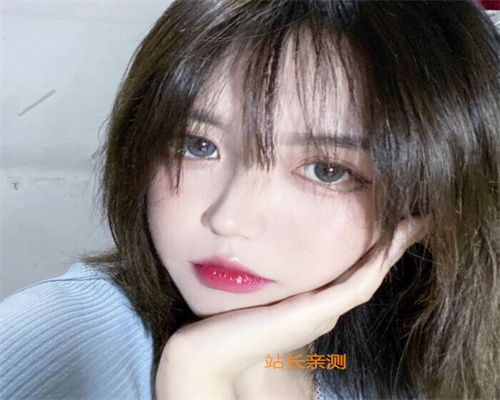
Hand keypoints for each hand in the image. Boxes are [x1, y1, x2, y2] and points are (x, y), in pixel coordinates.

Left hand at [156, 216, 428, 397]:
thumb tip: (273, 252)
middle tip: (419, 221)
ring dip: (393, 250)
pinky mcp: (317, 312)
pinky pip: (355, 284)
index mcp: (315, 303)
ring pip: (369, 277)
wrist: (214, 350)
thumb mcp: (258, 294)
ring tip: (415, 224)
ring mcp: (324, 312)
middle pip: (369, 273)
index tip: (394, 225)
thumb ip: (274, 281)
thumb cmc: (232, 320)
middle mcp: (326, 309)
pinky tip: (391, 241)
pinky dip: (376, 263)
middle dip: (394, 246)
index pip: (354, 272)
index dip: (377, 250)